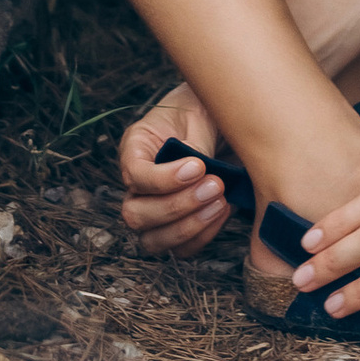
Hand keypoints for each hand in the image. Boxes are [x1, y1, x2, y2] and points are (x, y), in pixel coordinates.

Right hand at [120, 84, 231, 256]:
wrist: (223, 123)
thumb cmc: (205, 111)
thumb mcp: (198, 114)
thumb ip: (193, 144)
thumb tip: (199, 174)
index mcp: (135, 149)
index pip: (134, 175)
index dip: (163, 179)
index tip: (198, 166)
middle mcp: (138, 186)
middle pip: (136, 215)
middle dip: (176, 206)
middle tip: (214, 184)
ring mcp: (154, 211)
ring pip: (154, 240)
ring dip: (189, 226)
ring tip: (221, 201)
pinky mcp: (178, 227)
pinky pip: (182, 249)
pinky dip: (204, 235)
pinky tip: (225, 209)